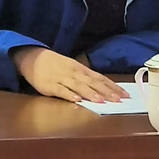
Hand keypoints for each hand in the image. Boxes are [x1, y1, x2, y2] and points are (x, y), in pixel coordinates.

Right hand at [11, 47, 128, 103]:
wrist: (33, 58)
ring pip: (78, 87)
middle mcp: (74, 73)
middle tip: (119, 99)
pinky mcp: (50, 86)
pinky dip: (69, 95)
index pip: (100, 78)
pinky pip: (61, 91)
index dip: (112, 86)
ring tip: (101, 101)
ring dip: (90, 93)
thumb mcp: (73, 67)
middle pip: (92, 83)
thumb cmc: (55, 64)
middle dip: (106, 91)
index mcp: (81, 69)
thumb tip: (103, 86)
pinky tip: (77, 100)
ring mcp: (62, 79)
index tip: (125, 94)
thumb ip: (86, 77)